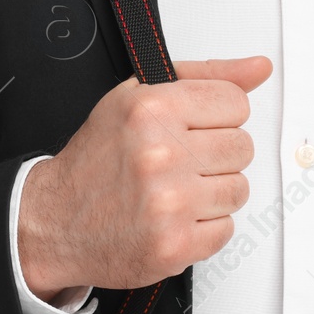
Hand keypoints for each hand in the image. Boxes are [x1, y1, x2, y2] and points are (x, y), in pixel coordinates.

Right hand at [17, 56, 271, 299]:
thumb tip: (259, 68)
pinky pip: (226, 230)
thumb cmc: (96, 161)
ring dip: (212, 193)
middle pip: (242, 147)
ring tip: (176, 192)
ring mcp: (170, 203)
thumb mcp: (138, 98)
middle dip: (215, 155)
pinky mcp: (175, 245)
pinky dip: (204, 228)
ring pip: (239, 190)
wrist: (55, 221)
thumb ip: (203, 77)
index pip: (236, 103)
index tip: (194, 129)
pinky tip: (173, 218)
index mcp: (152, 109)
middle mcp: (161, 154)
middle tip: (180, 164)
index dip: (217, 118)